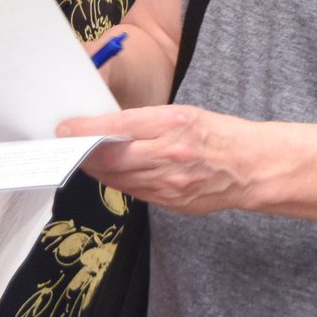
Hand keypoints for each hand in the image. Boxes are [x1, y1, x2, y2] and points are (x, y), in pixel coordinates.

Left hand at [58, 105, 257, 215]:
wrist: (250, 167)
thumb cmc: (219, 134)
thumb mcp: (185, 114)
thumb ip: (147, 121)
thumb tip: (107, 128)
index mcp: (174, 123)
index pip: (116, 127)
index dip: (84, 129)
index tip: (66, 128)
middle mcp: (169, 154)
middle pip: (109, 157)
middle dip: (83, 152)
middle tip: (68, 145)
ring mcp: (169, 182)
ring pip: (116, 178)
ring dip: (96, 169)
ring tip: (86, 159)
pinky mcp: (169, 202)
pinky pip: (133, 192)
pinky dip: (118, 181)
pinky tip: (114, 173)